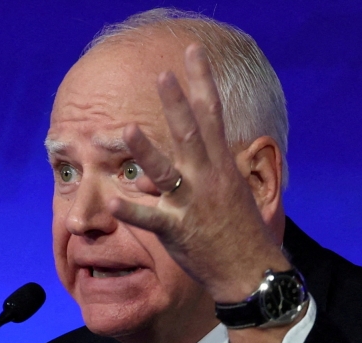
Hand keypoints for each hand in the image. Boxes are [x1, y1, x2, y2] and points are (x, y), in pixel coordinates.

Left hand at [107, 44, 289, 304]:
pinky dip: (130, 209)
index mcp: (222, 166)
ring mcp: (191, 204)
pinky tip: (110, 199)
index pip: (212, 115)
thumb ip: (218, 165)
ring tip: (127, 129)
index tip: (192, 53)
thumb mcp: (236, 190)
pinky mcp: (176, 230)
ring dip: (146, 150)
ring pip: (165, 172)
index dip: (202, 82)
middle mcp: (207, 179)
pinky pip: (149, 217)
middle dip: (176, 102)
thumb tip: (213, 145)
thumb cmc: (241, 232)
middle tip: (162, 74)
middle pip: (190, 133)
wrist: (250, 272)